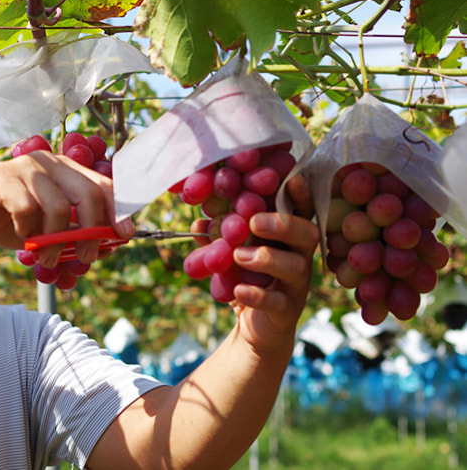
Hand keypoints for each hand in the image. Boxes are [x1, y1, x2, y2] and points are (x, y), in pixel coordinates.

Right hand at [0, 151, 132, 266]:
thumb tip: (111, 244)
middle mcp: (49, 162)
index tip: (126, 235)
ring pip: (58, 206)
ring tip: (48, 258)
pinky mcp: (1, 179)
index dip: (119, 209)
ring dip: (57, 240)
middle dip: (93, 230)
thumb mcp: (49, 228)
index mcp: (65, 169)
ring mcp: (24, 167)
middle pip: (88, 193)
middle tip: (87, 257)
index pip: (103, 184)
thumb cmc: (10, 222)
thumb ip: (76, 230)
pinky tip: (23, 237)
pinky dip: (28, 230)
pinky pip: (27, 209)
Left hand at [230, 175, 318, 352]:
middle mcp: (299, 256)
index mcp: (288, 235)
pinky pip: (278, 302)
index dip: (300, 195)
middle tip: (254, 221)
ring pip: (296, 266)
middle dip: (284, 224)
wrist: (254, 325)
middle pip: (307, 233)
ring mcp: (296, 284)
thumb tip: (198, 222)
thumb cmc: (245, 277)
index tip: (291, 180)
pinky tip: (238, 291)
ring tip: (239, 256)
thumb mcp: (229, 252)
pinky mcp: (287, 310)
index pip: (301, 210)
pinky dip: (257, 295)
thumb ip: (218, 235)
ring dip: (267, 258)